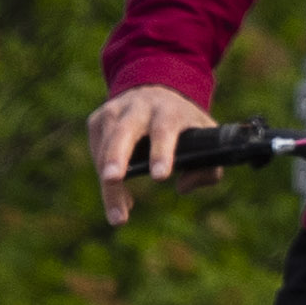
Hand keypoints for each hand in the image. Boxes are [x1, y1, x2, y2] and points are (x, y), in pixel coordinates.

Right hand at [91, 78, 205, 218]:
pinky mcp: (97, 120)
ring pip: (106, 148)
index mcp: (170, 111)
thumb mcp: (206, 137)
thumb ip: (208, 168)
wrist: (156, 89)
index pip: (164, 129)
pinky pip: (97, 152)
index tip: (160, 177)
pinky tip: (118, 194)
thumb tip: (182, 187)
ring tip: (119, 216)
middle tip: (113, 180)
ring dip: (109, 183)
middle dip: (117, 156)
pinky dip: (104, 175)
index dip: (162, 153)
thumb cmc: (184, 123)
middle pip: (124, 132)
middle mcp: (139, 107)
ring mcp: (115, 111)